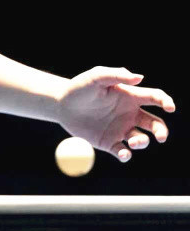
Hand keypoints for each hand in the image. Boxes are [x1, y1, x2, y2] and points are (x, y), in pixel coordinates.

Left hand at [56, 66, 174, 161]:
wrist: (61, 104)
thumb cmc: (80, 87)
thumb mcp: (96, 77)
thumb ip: (116, 74)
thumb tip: (140, 77)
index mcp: (130, 97)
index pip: (155, 98)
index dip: (166, 101)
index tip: (169, 108)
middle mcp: (129, 114)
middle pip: (155, 124)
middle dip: (162, 131)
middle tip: (159, 136)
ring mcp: (120, 129)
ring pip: (141, 139)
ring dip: (142, 142)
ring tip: (132, 141)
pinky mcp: (109, 142)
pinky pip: (123, 152)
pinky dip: (126, 155)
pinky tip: (123, 153)